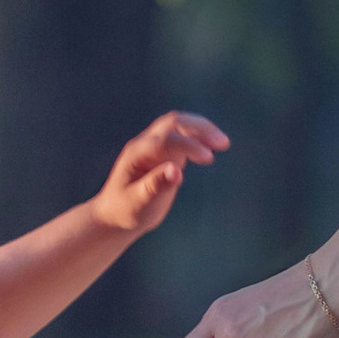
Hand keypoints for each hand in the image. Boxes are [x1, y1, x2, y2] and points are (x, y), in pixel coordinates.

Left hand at [92, 110, 229, 242]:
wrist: (115, 214)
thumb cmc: (125, 211)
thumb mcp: (138, 203)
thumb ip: (155, 185)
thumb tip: (177, 170)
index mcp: (136, 154)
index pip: (166, 140)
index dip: (189, 146)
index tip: (209, 159)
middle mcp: (145, 144)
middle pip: (173, 122)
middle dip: (199, 128)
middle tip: (223, 143)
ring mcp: (154, 146)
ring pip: (179, 125)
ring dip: (202, 129)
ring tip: (223, 143)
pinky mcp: (164, 153)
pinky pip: (183, 136)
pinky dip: (199, 137)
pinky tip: (214, 146)